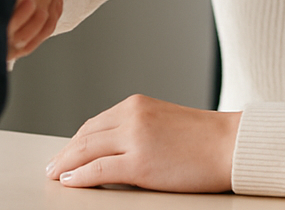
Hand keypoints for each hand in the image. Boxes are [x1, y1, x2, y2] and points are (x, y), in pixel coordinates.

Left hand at [45, 95, 239, 192]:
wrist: (231, 145)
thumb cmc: (205, 139)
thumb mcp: (164, 123)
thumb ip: (138, 130)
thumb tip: (112, 152)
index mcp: (137, 104)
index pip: (95, 123)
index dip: (77, 141)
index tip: (67, 152)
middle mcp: (131, 116)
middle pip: (86, 135)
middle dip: (66, 153)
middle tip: (53, 165)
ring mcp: (134, 139)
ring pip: (86, 151)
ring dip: (66, 164)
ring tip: (56, 174)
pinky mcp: (139, 163)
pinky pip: (98, 170)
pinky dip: (79, 176)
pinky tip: (71, 181)